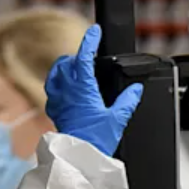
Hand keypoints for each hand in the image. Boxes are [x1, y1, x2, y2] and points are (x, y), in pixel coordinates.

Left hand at [44, 25, 142, 156]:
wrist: (78, 156)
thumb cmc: (95, 139)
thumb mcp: (118, 119)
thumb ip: (128, 101)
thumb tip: (136, 89)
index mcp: (83, 88)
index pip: (84, 56)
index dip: (89, 41)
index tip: (94, 31)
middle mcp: (67, 90)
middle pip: (67, 62)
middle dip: (78, 55)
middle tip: (90, 56)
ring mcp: (58, 99)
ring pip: (56, 72)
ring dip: (65, 66)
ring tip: (75, 66)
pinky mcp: (54, 109)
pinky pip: (52, 88)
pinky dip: (59, 82)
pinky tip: (66, 87)